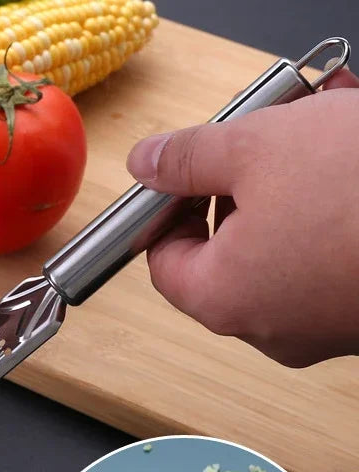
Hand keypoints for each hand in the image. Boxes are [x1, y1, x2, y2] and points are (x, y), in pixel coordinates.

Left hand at [126, 68, 358, 367]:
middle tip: (259, 140)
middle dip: (238, 188)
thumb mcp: (257, 148)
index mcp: (223, 298)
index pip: (164, 262)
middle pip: (224, 255)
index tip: (188, 175)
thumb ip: (187, 158)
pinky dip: (330, 212)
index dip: (168, 211)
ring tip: (320, 131)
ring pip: (281, 251)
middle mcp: (267, 327)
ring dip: (289, 189)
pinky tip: (353, 164)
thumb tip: (147, 163)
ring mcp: (320, 327)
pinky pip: (325, 261)